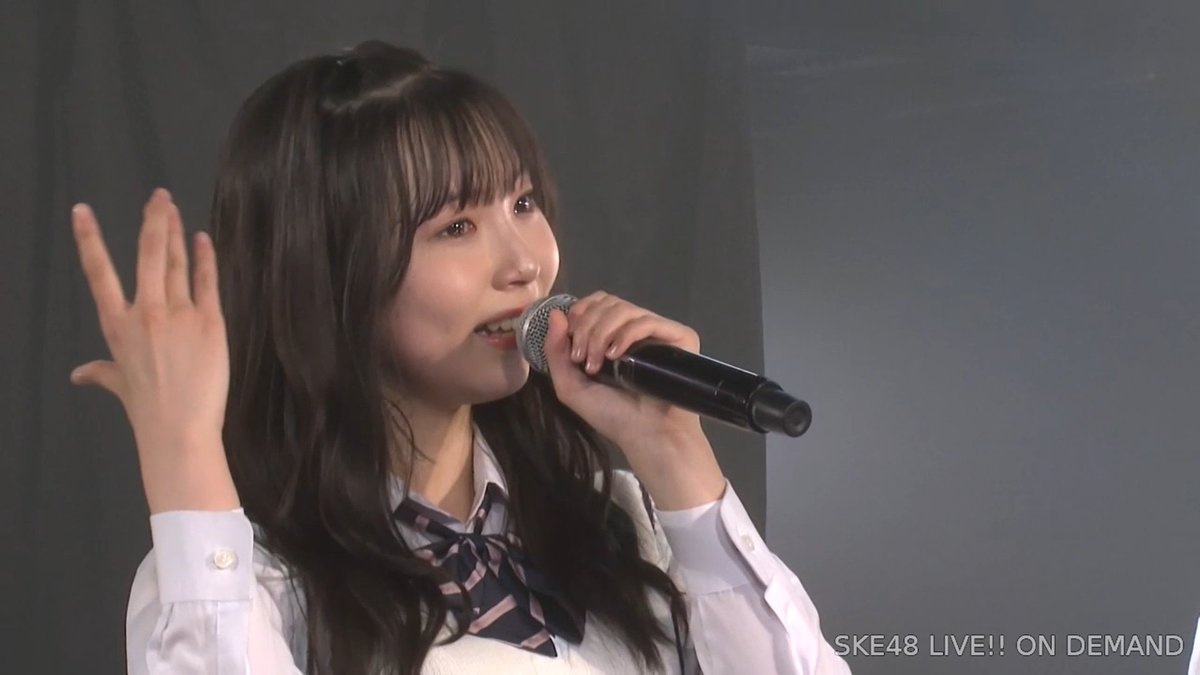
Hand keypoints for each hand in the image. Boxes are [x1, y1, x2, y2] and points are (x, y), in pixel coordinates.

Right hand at [70, 188, 237, 512]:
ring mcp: (177, 314)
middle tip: (159, 196)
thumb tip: (79, 374)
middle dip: (153, 221)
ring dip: (176, 232)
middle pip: (146, 255)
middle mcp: (144, 313)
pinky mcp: (209, 322)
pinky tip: (203, 239)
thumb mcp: (119, 386)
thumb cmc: (148, 411)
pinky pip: (206, 281)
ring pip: (176, 262)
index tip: (83, 211)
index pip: (98, 272)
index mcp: (117, 325)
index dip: (90, 239)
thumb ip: (101, 373)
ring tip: (175, 209)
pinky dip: (205, 258)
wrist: (179, 430)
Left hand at [542, 292, 725, 508]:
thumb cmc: (613, 416)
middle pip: (608, 302)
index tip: (571, 340)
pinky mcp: (679, 338)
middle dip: (587, 326)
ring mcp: (659, 332)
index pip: (597, 303)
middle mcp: (637, 330)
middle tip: (582, 358)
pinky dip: (625, 334)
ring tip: (597, 363)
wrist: (647, 436)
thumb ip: (556, 352)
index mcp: (614, 336)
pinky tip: (616, 356)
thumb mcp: (571, 387)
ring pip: (624, 309)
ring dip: (601, 332)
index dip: (580, 313)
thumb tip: (555, 313)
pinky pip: (647, 321)